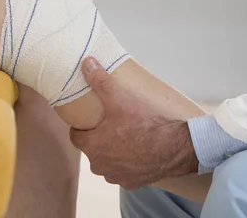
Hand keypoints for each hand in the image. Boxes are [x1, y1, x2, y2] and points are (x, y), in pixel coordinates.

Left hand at [69, 57, 198, 189]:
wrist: (171, 149)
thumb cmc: (143, 125)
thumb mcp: (119, 100)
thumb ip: (101, 82)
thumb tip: (87, 63)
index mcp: (92, 146)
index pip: (75, 136)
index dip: (82, 126)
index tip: (91, 119)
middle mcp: (99, 165)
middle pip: (92, 149)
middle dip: (99, 138)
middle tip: (114, 124)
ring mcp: (115, 176)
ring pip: (108, 162)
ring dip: (113, 153)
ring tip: (128, 137)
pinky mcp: (131, 183)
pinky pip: (124, 172)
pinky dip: (128, 164)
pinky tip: (139, 152)